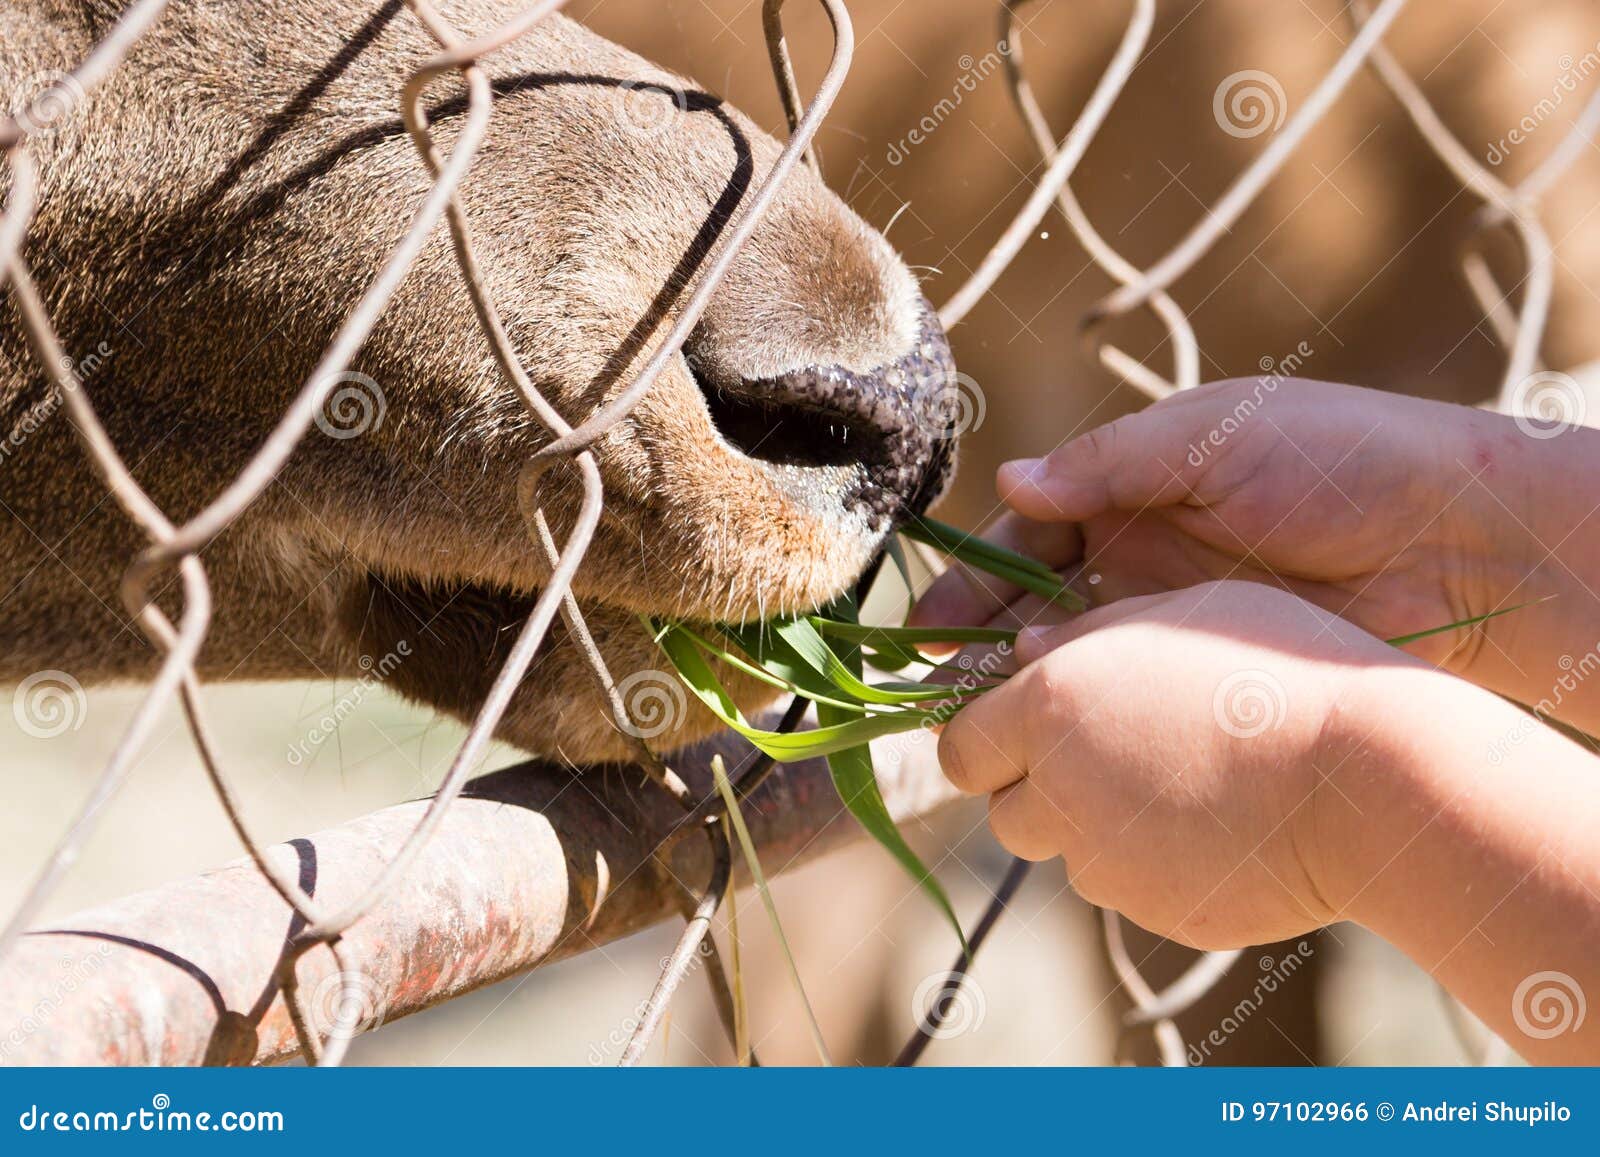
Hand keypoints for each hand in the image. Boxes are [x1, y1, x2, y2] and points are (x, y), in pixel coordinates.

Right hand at [913, 378, 1568, 705]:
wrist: (1455, 538)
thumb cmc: (1335, 458)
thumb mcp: (1212, 435)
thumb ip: (1107, 463)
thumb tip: (1008, 481)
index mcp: (1134, 487)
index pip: (1029, 534)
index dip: (974, 577)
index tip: (926, 625)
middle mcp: (1142, 553)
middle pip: (1035, 602)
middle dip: (976, 641)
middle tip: (923, 689)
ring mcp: (1173, 614)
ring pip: (1072, 654)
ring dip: (1016, 683)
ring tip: (965, 723)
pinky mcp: (1209, 667)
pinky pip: (1127, 689)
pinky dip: (1081, 709)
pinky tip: (1044, 733)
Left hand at [937, 581, 1417, 948]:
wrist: (1369, 779)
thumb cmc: (1281, 672)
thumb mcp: (1182, 614)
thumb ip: (1087, 634)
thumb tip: (1024, 650)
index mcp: (1048, 705)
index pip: (960, 745)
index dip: (985, 739)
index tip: (1021, 730)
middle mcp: (1058, 788)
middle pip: (1002, 805)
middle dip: (1036, 785)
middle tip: (1105, 754)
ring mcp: (1104, 860)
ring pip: (1064, 850)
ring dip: (1093, 824)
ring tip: (1176, 784)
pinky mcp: (1152, 909)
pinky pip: (1129, 884)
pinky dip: (1153, 861)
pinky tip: (1217, 825)